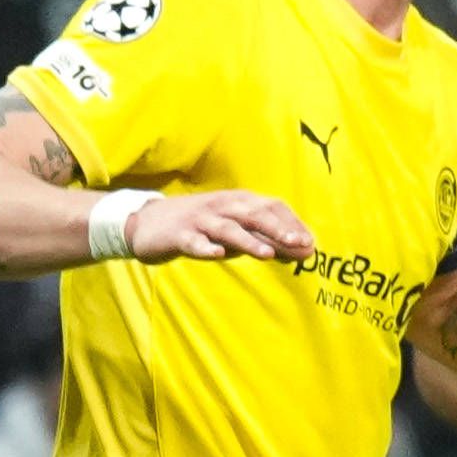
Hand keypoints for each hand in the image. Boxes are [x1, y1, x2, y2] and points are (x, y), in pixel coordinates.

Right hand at [107, 187, 310, 263]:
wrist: (146, 223)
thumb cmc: (200, 227)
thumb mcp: (234, 230)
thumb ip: (265, 239)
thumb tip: (303, 251)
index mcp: (238, 202)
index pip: (270, 207)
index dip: (291, 223)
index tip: (310, 242)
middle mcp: (221, 207)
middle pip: (253, 214)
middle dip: (277, 229)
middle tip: (298, 244)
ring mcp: (199, 220)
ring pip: (227, 228)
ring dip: (248, 240)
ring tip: (267, 254)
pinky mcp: (178, 235)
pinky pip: (193, 241)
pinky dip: (205, 247)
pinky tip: (216, 254)